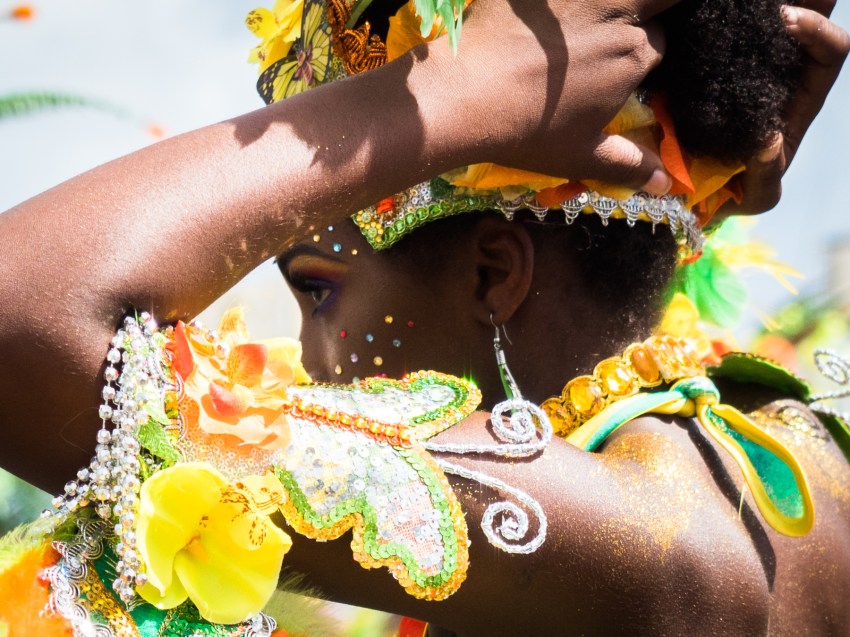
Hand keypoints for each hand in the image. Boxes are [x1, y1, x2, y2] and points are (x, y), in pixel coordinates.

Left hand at [442, 0, 678, 193]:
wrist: (465, 94)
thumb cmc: (527, 131)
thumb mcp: (581, 156)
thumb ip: (627, 164)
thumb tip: (665, 184)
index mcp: (631, 55)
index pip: (661, 42)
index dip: (648, 51)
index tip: (629, 63)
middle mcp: (613, 12)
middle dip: (653, 9)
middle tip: (624, 29)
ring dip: (612, 2)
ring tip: (588, 22)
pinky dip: (563, 3)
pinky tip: (552, 12)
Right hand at [719, 2, 848, 215]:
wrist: (690, 193)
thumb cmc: (734, 194)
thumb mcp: (758, 196)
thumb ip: (767, 175)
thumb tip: (768, 140)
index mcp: (801, 100)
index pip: (830, 51)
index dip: (816, 30)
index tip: (782, 21)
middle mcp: (780, 74)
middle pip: (806, 18)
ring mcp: (745, 67)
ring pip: (762, 18)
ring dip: (755, 6)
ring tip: (730, 1)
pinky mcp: (712, 66)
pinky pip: (722, 30)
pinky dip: (718, 16)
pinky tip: (701, 12)